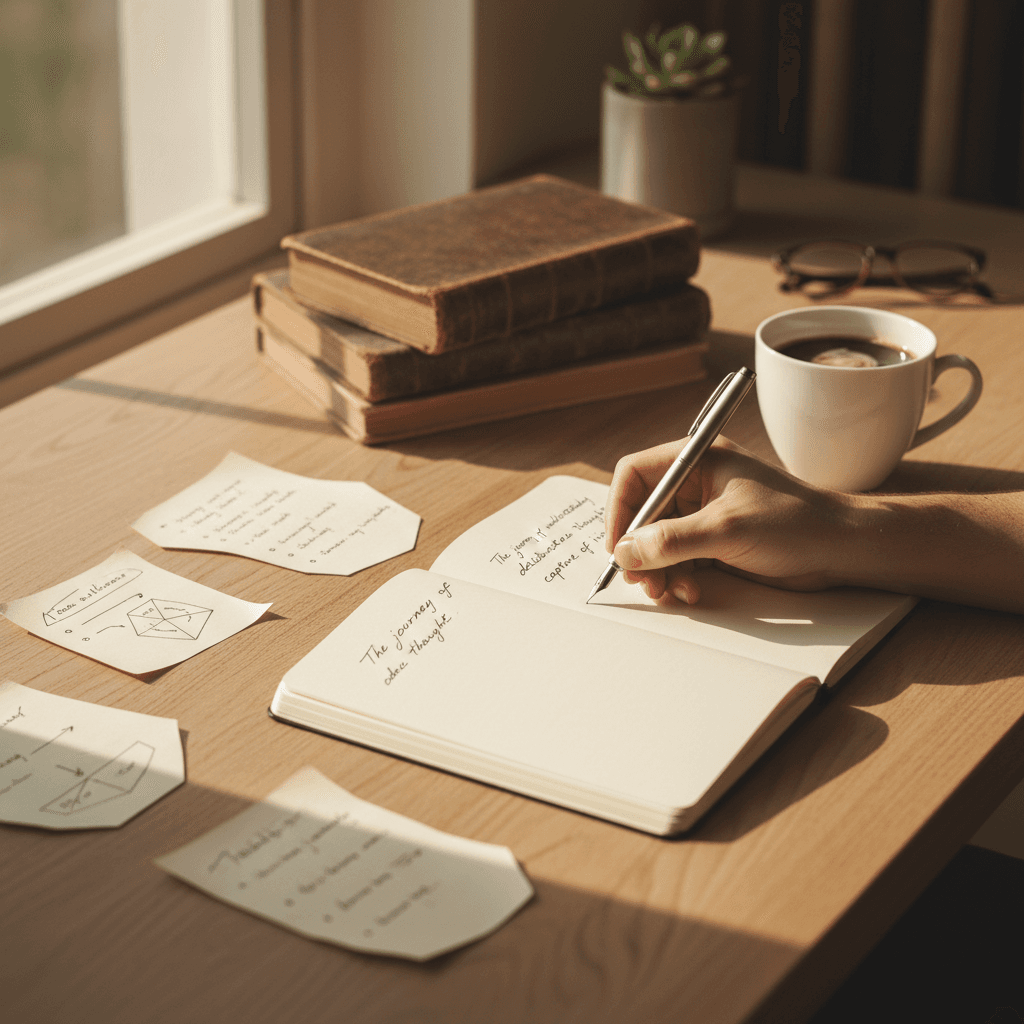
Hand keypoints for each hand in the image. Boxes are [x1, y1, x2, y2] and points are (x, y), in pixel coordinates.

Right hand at [605, 437, 855, 603]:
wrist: (840, 549)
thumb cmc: (794, 522)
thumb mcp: (726, 529)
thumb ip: (672, 540)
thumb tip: (625, 552)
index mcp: (697, 460)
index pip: (635, 476)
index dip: (620, 511)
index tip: (619, 547)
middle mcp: (695, 484)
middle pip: (642, 514)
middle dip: (639, 549)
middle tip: (641, 580)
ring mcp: (703, 515)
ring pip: (656, 542)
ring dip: (657, 570)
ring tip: (669, 591)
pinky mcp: (713, 543)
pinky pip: (676, 560)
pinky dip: (676, 578)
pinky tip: (691, 592)